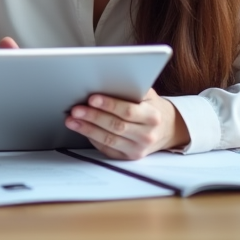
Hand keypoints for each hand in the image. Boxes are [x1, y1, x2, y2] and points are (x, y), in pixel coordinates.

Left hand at [64, 88, 188, 159]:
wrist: (167, 129)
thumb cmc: (151, 107)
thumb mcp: (148, 95)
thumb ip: (131, 89)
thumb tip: (107, 82)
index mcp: (152, 117)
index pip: (128, 111)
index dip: (109, 105)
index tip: (92, 98)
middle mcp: (147, 135)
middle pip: (116, 126)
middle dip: (93, 117)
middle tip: (76, 109)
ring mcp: (138, 149)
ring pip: (109, 140)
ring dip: (87, 129)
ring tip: (72, 120)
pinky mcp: (128, 157)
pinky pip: (107, 149)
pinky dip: (92, 139)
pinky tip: (82, 130)